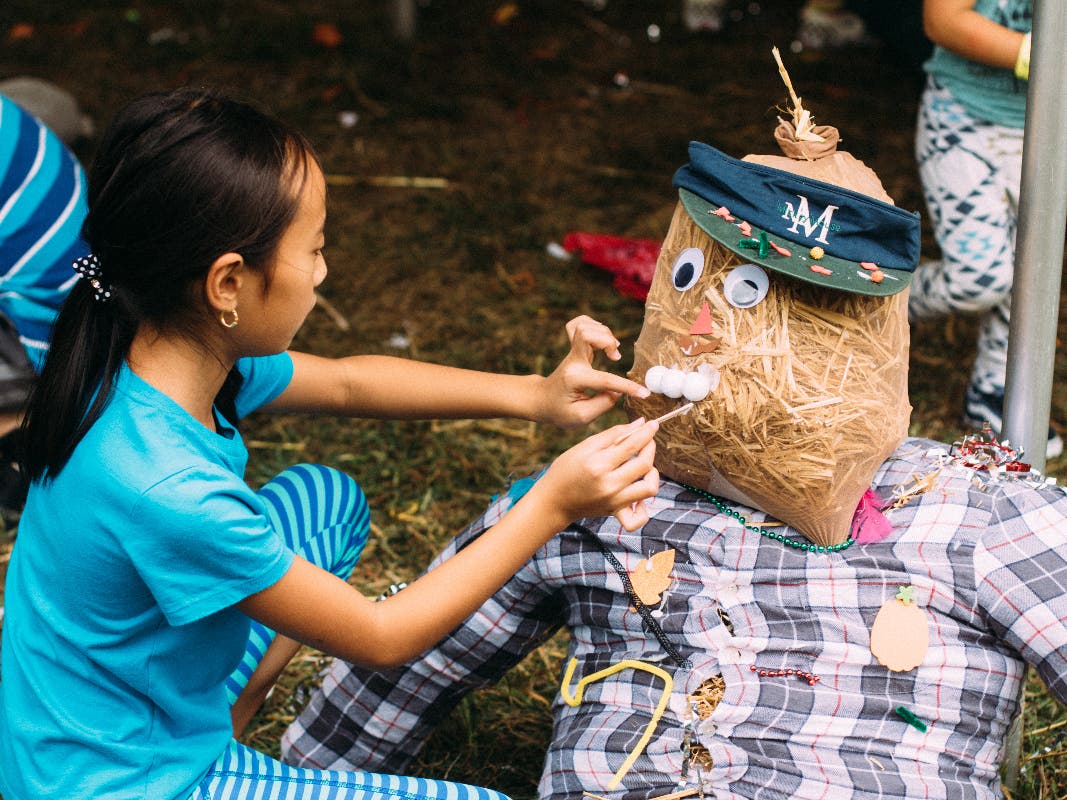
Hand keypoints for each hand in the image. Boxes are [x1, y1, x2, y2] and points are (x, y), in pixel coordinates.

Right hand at [534, 417, 659, 531]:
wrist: (554, 500)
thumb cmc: (566, 470)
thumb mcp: (585, 446)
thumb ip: (614, 434)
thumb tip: (640, 423)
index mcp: (599, 464)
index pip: (632, 445)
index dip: (647, 432)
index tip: (653, 424)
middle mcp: (609, 484)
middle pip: (645, 464)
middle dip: (650, 448)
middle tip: (646, 441)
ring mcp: (614, 501)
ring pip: (649, 488)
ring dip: (652, 474)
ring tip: (643, 467)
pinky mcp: (615, 512)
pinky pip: (638, 518)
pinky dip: (643, 507)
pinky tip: (637, 494)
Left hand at [535, 316, 650, 428]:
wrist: (542, 400)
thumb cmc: (560, 411)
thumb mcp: (581, 417)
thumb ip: (603, 403)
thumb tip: (619, 391)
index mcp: (575, 379)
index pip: (605, 380)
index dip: (627, 387)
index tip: (644, 394)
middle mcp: (573, 362)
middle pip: (586, 334)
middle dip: (607, 341)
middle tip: (615, 358)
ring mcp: (572, 352)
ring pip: (585, 326)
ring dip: (604, 333)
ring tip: (612, 351)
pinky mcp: (574, 347)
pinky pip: (580, 323)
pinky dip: (594, 325)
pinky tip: (602, 339)